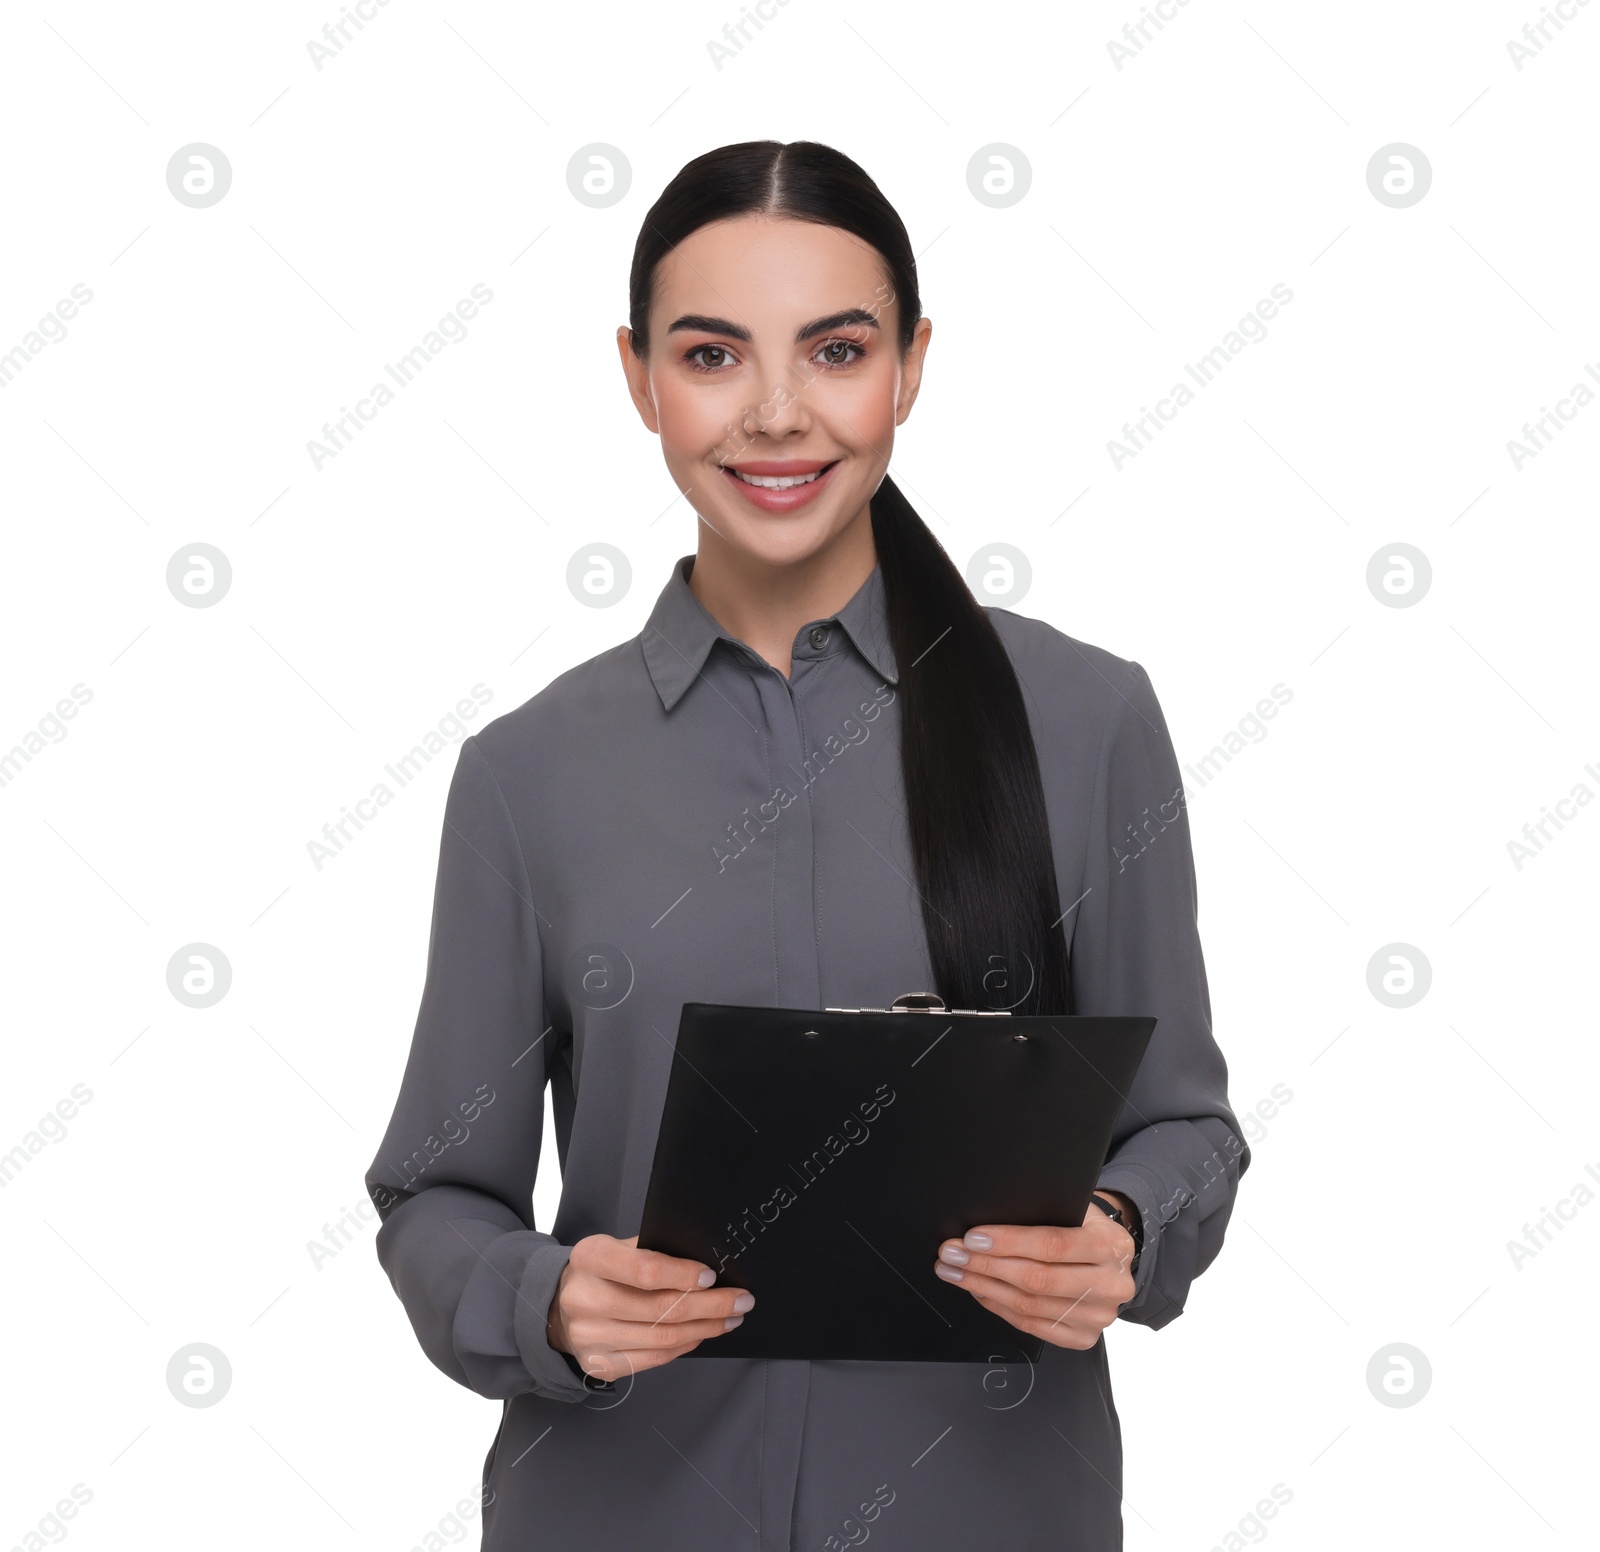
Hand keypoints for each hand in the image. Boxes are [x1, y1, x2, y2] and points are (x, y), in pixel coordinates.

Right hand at [547, 1233, 753, 1382]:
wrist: (558, 1307)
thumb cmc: (601, 1271)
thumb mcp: (618, 1247)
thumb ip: (654, 1251)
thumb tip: (706, 1264)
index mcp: (590, 1258)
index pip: (644, 1270)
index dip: (683, 1275)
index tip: (712, 1276)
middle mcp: (584, 1299)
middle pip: (659, 1309)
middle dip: (710, 1305)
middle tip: (740, 1300)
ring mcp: (590, 1338)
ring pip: (661, 1338)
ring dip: (704, 1329)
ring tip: (730, 1318)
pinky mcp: (599, 1365)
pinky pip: (654, 1359)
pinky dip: (685, 1345)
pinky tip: (702, 1334)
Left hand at [931, 1198, 1137, 1350]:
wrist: (1114, 1259)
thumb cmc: (1085, 1229)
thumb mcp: (1076, 1210)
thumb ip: (1043, 1214)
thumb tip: (988, 1219)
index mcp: (1110, 1246)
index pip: (1053, 1245)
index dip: (1009, 1242)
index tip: (972, 1237)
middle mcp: (1110, 1285)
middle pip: (1037, 1279)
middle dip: (985, 1265)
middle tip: (952, 1254)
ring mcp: (1098, 1316)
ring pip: (1029, 1305)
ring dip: (983, 1287)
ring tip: (955, 1272)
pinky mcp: (1083, 1337)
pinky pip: (1031, 1325)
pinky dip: (998, 1307)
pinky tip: (978, 1291)